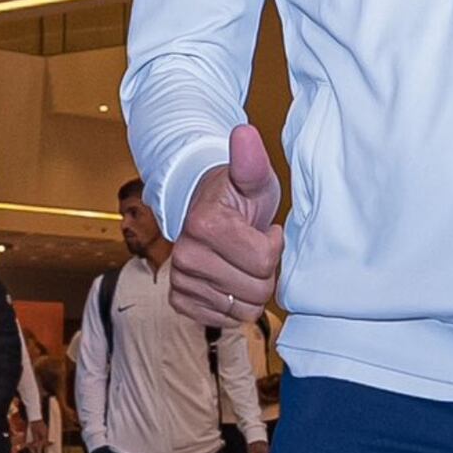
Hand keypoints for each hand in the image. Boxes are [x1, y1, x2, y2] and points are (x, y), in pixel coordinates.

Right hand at [171, 127, 284, 325]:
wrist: (205, 211)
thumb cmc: (237, 197)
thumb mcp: (252, 178)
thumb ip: (250, 161)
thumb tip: (244, 133)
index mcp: (203, 225)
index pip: (264, 261)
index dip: (273, 246)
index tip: (263, 229)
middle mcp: (184, 256)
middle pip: (256, 291)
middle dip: (265, 272)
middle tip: (253, 249)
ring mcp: (179, 280)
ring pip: (242, 310)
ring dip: (250, 289)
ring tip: (240, 263)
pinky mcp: (179, 301)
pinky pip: (222, 319)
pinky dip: (232, 304)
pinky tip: (227, 279)